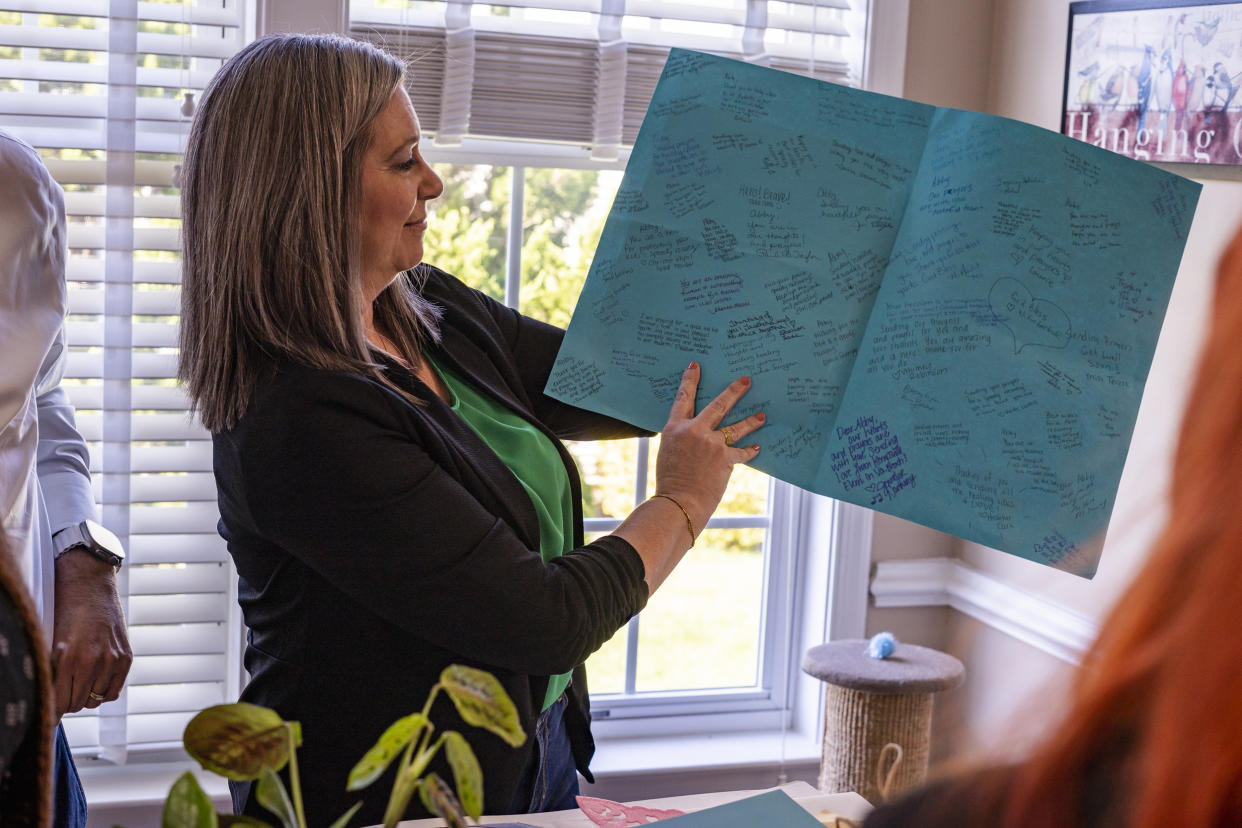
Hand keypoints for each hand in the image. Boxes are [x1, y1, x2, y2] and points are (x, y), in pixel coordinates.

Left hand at [52, 549, 132, 715]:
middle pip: (76, 705)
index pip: (57, 704)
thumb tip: (50, 704)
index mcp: (66, 659)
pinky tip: (96, 680)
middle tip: (64, 690)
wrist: (90, 584)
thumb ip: (50, 673)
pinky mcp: (126, 657)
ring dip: (86, 696)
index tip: (47, 714)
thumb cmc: (64, 611)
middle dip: (67, 702)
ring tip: (79, 681)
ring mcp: (112, 659)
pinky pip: (113, 692)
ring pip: (95, 700)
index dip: (50, 712)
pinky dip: (103, 691)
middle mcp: (91, 661)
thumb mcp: (51, 642)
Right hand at [654, 362, 763, 530]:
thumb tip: (696, 435)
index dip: (690, 381)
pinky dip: (750, 451)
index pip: (683, 398)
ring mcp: (712, 444)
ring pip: (736, 426)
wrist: (679, 502)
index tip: (696, 366)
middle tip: (746, 381)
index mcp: (674, 428)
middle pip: (718, 404)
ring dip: (752, 420)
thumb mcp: (668, 453)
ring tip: (762, 415)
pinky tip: (757, 447)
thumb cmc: (670, 481)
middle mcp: (694, 431)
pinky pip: (742, 452)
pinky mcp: (725, 458)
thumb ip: (682, 439)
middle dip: (734, 391)